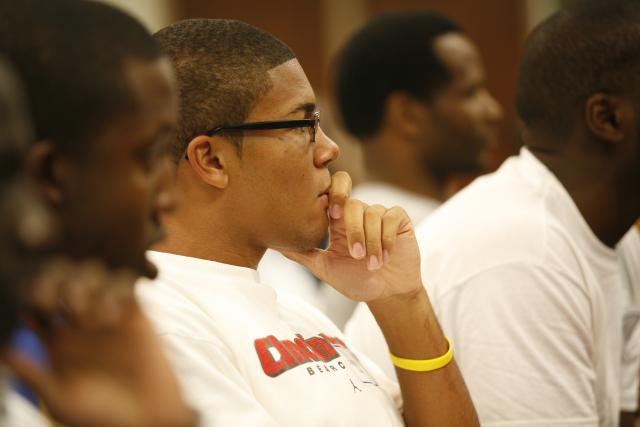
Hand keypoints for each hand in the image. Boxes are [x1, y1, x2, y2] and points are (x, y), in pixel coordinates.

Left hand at [3, 258, 195, 426]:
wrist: (147, 418)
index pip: (38, 303)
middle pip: (65, 281)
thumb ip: (34, 374)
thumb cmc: (101, 418)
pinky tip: (114, 316)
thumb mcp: (62, 399)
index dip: (34, 294)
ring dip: (91, 285)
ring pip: (96, 276)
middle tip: (64, 304)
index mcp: (56, 340)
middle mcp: (80, 323)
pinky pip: (127, 286)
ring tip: (90, 316)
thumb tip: (2, 352)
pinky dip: (120, 289)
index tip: (35, 302)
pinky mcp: (137, 315)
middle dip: (62, 284)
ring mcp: (109, 316)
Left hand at [279, 171, 421, 301]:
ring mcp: (379, 214)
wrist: (387, 294)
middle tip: (354, 252)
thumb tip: (273, 244)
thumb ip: (302, 254)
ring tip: (372, 265)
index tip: (331, 214)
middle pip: (353, 203)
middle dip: (353, 227)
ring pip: (372, 214)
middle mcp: (358, 213)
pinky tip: (385, 258)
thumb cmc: (356, 280)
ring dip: (372, 244)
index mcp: (338, 220)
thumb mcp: (325, 268)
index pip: (333, 190)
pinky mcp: (398, 219)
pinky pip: (391, 218)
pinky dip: (387, 240)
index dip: (333, 194)